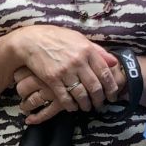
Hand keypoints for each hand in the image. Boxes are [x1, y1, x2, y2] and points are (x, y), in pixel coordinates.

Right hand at [7, 26, 122, 115]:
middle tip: (100, 105)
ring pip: (81, 94)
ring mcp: (65, 71)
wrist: (31, 41)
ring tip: (87, 107)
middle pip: (95, 86)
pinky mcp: (52, 79)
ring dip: (86, 104)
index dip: (111, 87)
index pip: (105, 73)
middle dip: (99, 99)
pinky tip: (72, 107)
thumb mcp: (79, 39)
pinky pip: (64, 97)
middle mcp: (78, 61)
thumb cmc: (57, 38)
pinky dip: (70, 105)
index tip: (113, 96)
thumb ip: (97, 50)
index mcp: (87, 50)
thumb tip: (114, 62)